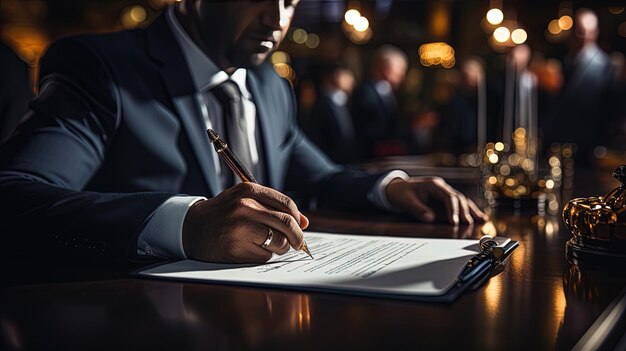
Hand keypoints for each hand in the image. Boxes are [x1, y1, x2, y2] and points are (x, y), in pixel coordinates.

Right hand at [182, 182, 308, 262]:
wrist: (190, 227)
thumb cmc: (222, 214)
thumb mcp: (244, 200)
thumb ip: (272, 207)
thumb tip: (304, 222)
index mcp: (249, 190)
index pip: (286, 204)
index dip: (298, 219)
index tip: (300, 227)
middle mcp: (246, 206)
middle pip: (287, 224)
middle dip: (297, 237)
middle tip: (297, 244)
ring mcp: (241, 227)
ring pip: (279, 242)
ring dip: (280, 248)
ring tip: (269, 245)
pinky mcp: (236, 247)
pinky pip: (265, 256)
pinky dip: (264, 256)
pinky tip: (251, 250)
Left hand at [385, 176, 487, 224]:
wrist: (397, 188)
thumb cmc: (401, 193)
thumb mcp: (406, 201)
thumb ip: (418, 209)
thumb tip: (431, 218)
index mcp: (434, 185)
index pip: (449, 197)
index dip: (453, 210)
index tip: (455, 222)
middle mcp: (442, 187)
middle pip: (458, 199)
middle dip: (465, 212)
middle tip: (468, 225)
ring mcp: (445, 193)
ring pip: (462, 201)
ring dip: (472, 211)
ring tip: (482, 220)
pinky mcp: (445, 199)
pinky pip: (459, 204)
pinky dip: (469, 211)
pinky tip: (479, 217)